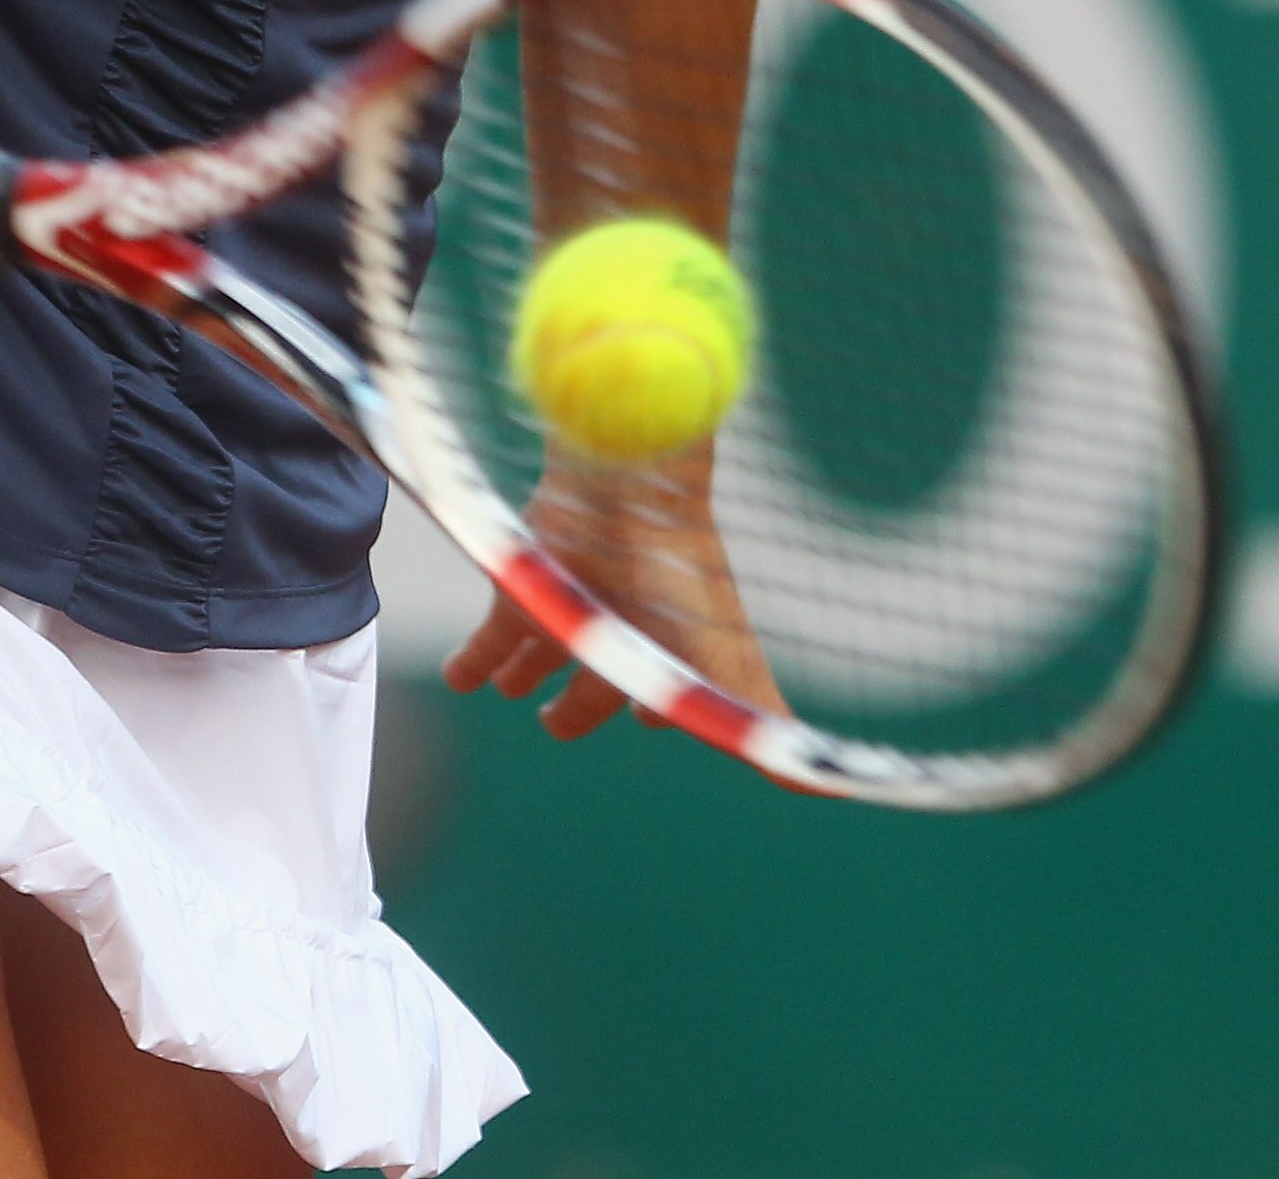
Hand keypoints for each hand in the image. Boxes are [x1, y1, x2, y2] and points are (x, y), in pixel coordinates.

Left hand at [442, 452, 782, 739]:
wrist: (625, 495)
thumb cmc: (684, 582)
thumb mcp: (727, 660)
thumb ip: (760, 717)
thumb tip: (820, 783)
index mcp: (664, 652)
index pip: (660, 695)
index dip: (656, 710)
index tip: (653, 721)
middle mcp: (615, 631)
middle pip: (591, 682)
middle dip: (575, 707)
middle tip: (553, 724)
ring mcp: (566, 610)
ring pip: (539, 654)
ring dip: (521, 673)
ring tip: (506, 689)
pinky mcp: (521, 593)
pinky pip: (487, 640)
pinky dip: (471, 663)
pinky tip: (457, 678)